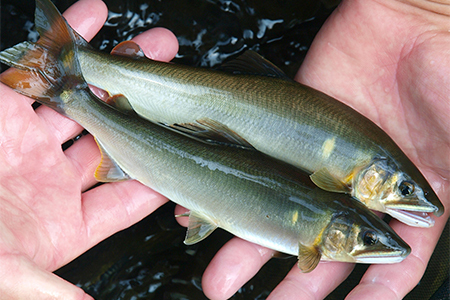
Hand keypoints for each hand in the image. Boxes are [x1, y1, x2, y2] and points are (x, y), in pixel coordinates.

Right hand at [0, 0, 176, 297]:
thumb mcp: (1, 273)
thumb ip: (44, 290)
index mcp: (63, 223)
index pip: (125, 200)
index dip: (157, 179)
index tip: (189, 155)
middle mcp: (52, 178)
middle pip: (115, 138)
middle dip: (149, 110)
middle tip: (181, 83)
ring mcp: (27, 141)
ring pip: (84, 99)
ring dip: (118, 70)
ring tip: (155, 45)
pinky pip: (34, 67)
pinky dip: (60, 40)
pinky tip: (92, 16)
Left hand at [187, 0, 448, 298]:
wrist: (412, 18)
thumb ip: (441, 192)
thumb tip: (418, 240)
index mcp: (402, 198)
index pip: (386, 263)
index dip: (368, 292)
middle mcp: (356, 186)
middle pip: (322, 246)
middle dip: (295, 282)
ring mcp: (319, 160)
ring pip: (279, 213)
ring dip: (251, 248)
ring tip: (222, 279)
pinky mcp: (291, 130)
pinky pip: (256, 166)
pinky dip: (233, 189)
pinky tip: (206, 215)